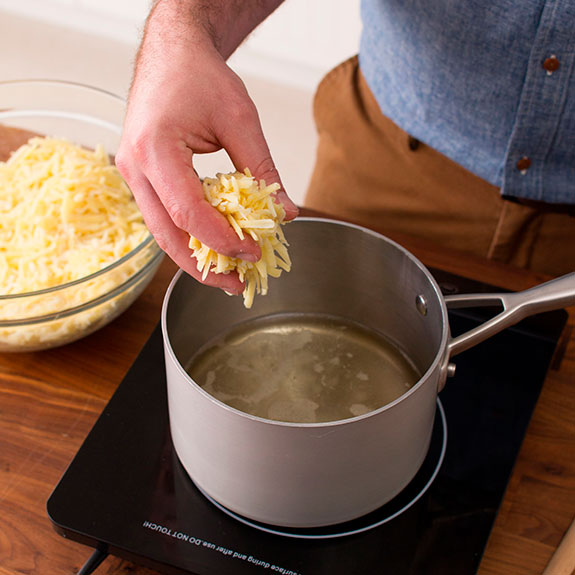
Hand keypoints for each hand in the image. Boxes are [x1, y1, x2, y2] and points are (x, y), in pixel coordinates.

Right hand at [115, 0, 296, 294]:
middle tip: (236, 285)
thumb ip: (263, 169)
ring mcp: (132, 173)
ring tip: (227, 274)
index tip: (253, 252)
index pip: (189, 214)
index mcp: (155, 149)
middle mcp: (134, 166)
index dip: (223, 241)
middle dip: (203, 267)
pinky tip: (214, 246)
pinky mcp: (141, 177)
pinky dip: (189, 237)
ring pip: (162, 233)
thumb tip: (285, 213)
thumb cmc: (199, 76)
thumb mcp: (240, 118)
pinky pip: (163, 218)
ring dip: (194, 258)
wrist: (172, 54)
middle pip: (167, 236)